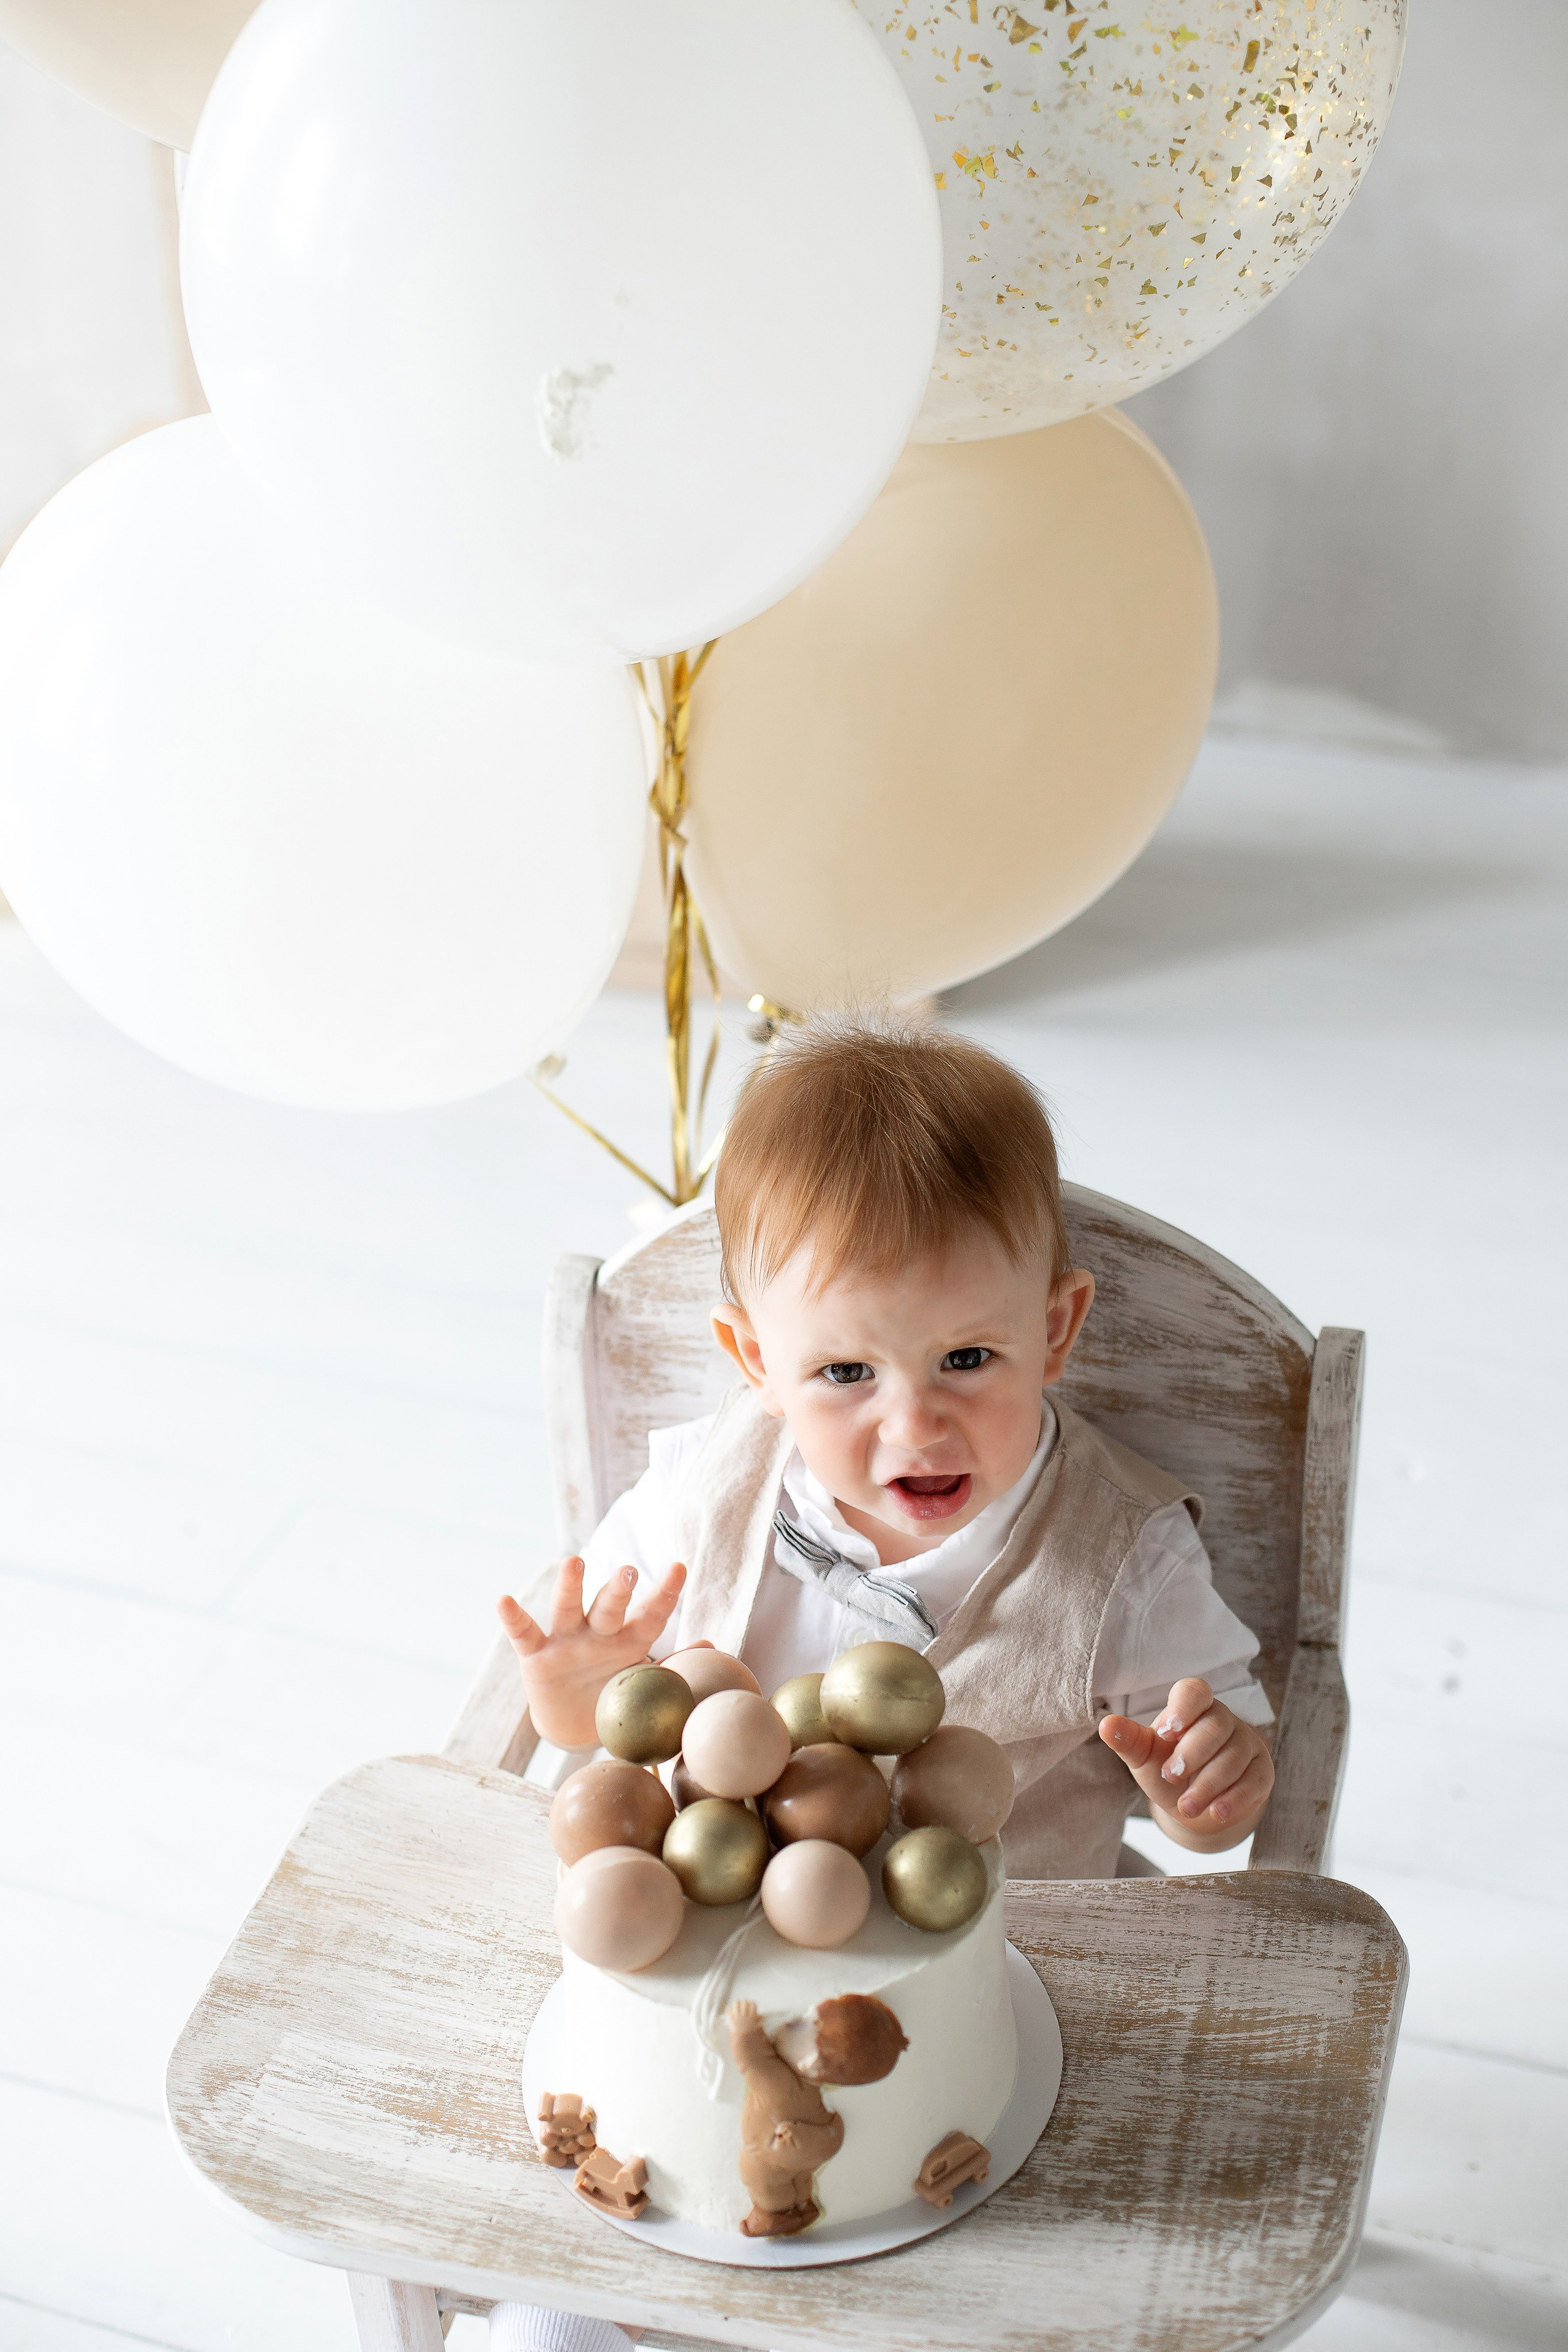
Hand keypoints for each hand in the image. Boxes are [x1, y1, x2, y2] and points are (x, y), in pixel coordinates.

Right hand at [497, 1554, 685, 1747]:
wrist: (574, 1726)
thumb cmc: (616, 1696)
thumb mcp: (644, 1682)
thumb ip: (672, 1666)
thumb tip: (712, 1646)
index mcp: (630, 1641)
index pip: (651, 1614)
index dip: (664, 1593)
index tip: (679, 1567)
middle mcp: (598, 1633)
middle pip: (610, 1607)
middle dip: (618, 1589)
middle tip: (629, 1570)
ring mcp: (566, 1642)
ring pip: (568, 1609)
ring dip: (571, 1586)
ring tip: (573, 1562)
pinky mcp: (536, 1657)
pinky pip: (523, 1634)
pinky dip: (513, 1618)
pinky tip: (503, 1600)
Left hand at [1098, 1675, 1273, 1850]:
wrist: (1198, 1802)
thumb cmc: (1168, 1768)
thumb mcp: (1144, 1755)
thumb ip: (1128, 1740)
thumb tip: (1106, 1726)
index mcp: (1194, 1706)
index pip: (1195, 1691)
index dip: (1184, 1707)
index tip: (1166, 1731)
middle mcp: (1224, 1720)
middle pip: (1216, 1726)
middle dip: (1192, 1753)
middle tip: (1170, 1777)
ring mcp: (1246, 1745)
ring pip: (1234, 1758)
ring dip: (1207, 1784)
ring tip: (1185, 1807)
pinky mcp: (1261, 1772)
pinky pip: (1253, 1782)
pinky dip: (1233, 1799)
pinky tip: (1215, 1812)